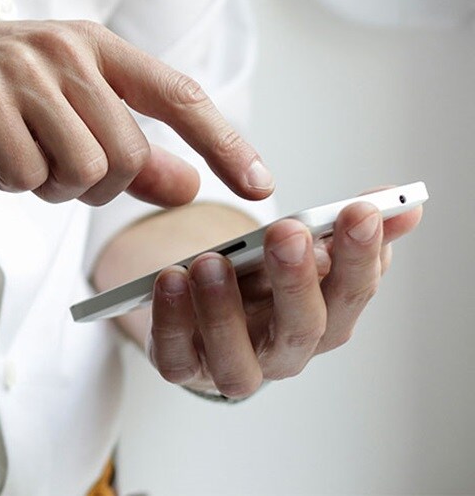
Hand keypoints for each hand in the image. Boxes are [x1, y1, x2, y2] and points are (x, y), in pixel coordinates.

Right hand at [0, 20, 273, 205]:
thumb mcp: (52, 115)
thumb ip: (123, 148)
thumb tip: (186, 184)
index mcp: (90, 45)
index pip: (179, 96)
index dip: (224, 142)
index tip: (259, 185)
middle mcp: (64, 48)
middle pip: (127, 154)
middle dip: (92, 186)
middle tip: (46, 169)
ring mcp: (22, 69)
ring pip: (82, 170)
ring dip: (47, 186)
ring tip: (12, 156)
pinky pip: (27, 176)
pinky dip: (8, 183)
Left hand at [145, 193, 422, 397]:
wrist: (203, 309)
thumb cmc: (260, 281)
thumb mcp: (301, 249)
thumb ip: (345, 228)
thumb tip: (403, 204)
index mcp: (325, 319)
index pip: (353, 293)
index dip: (361, 255)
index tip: (360, 211)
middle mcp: (285, 352)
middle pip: (302, 329)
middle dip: (297, 280)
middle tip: (287, 232)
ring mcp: (232, 366)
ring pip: (236, 359)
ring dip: (224, 310)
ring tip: (211, 262)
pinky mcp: (183, 367)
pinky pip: (176, 357)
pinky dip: (171, 321)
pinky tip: (169, 280)